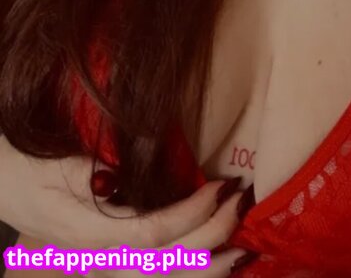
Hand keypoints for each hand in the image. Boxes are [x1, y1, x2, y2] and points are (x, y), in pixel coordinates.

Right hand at [0, 138, 251, 274]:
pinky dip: (188, 273)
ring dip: (207, 268)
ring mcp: (106, 269)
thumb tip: (126, 179)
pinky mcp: (109, 265)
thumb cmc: (27, 169)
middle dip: (212, 237)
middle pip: (168, 264)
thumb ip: (96, 177)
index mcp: (92, 236)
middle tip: (242, 205)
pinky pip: (156, 276)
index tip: (220, 188)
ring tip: (243, 250)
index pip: (154, 235)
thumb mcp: (61, 167)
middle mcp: (102, 262)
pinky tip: (214, 264)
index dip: (191, 215)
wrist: (2, 183)